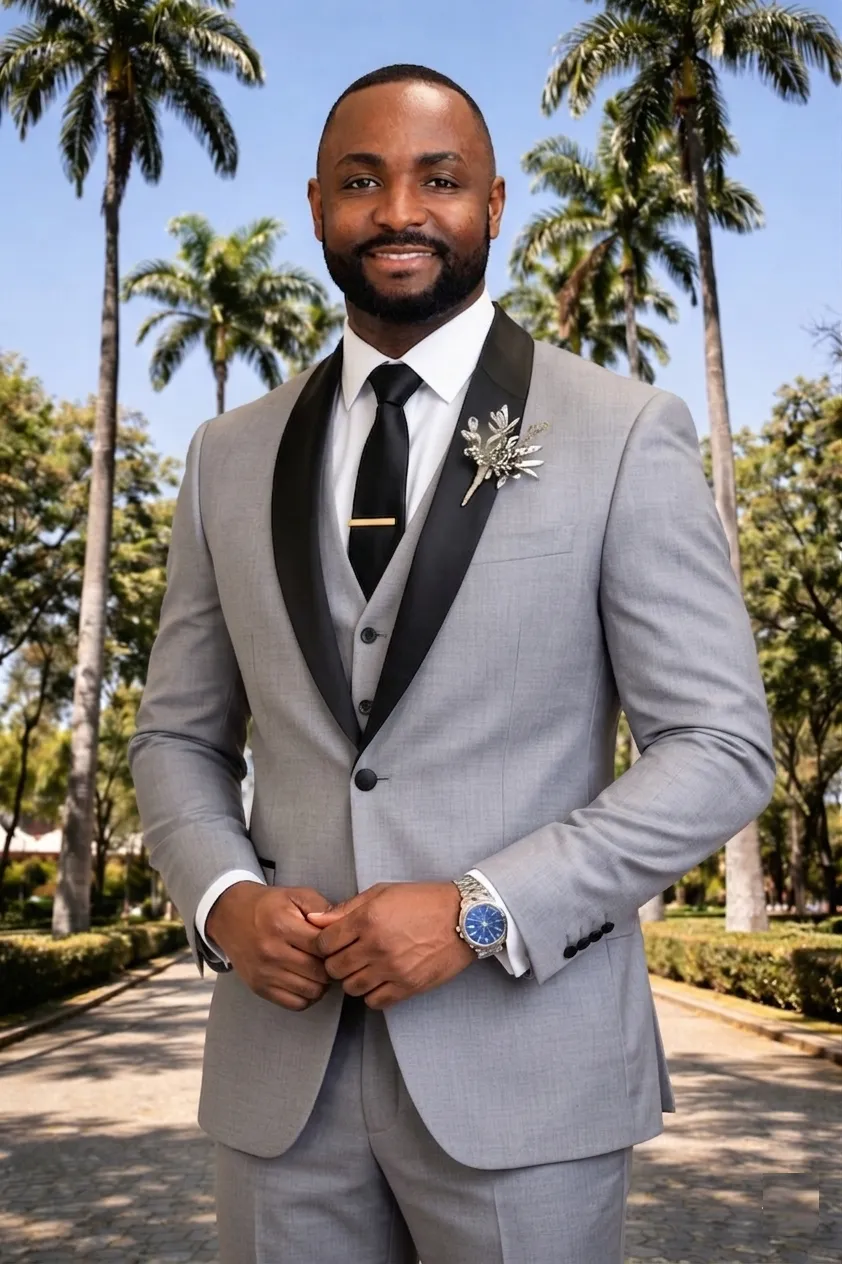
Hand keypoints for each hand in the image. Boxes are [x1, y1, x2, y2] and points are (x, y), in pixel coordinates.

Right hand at [206, 881, 332, 1011]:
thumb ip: (322, 909)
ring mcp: (264, 973)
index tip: (337, 943)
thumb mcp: (296, 895)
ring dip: (321, 983)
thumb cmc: (268, 905)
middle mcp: (271, 952)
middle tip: (331, 958)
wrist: (230, 916)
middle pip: (319, 972)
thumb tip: (343, 927)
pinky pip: (295, 1004)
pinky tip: (306, 980)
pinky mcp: (259, 988)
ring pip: (310, 991)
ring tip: (319, 969)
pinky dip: (307, 996)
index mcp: (282, 925)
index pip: (323, 947)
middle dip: (331, 966)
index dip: (336, 946)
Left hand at [307, 881, 475, 1010]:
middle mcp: (376, 945)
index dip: (325, 944)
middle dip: (337, 962)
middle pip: (334, 968)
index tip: (334, 943)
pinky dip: (373, 994)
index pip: (324, 944)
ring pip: (351, 988)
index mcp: (367, 919)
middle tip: (350, 955)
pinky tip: (381, 979)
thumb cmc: (422, 901)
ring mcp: (393, 969)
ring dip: (354, 979)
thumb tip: (313, 920)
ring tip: (366, 967)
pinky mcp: (408, 986)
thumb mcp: (382, 893)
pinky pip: (374, 1002)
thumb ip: (346, 909)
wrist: (464, 918)